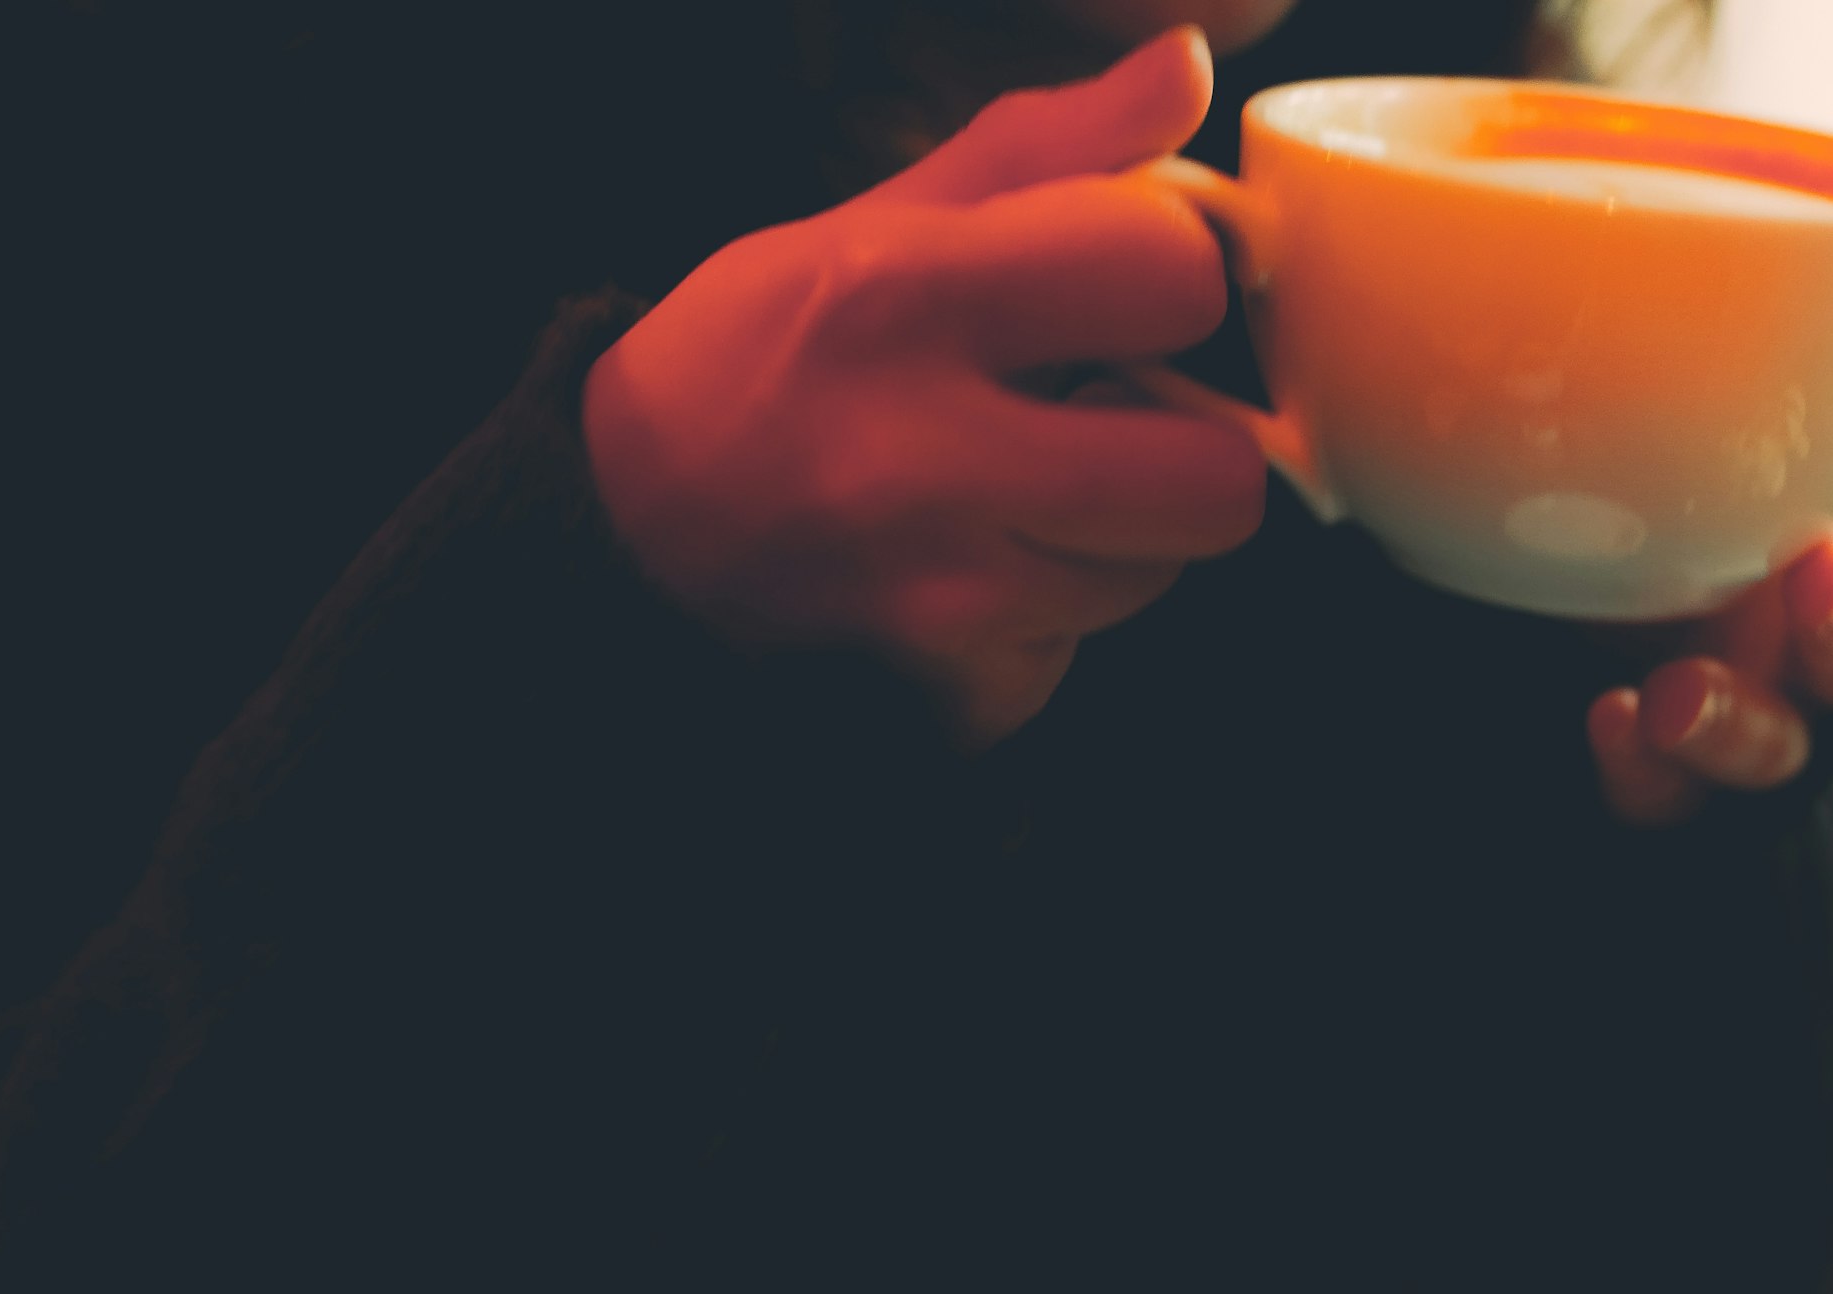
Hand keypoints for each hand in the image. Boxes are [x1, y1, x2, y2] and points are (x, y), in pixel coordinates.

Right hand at [581, 30, 1264, 743]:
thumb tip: (1188, 68)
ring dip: (1115, 537)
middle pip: (1214, 479)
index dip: (1170, 279)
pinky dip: (1041, 620)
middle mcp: (925, 454)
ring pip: (1155, 574)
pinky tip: (964, 571)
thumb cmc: (758, 360)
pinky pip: (1076, 653)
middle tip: (1112, 423)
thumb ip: (1045, 151)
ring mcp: (941, 591)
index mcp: (910, 297)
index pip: (1171, 276)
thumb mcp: (874, 222)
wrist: (618, 533)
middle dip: (1187, 447)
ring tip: (1014, 495)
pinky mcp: (945, 685)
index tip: (1122, 292)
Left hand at [1588, 275, 1832, 826]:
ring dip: (1732, 720)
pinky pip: (1665, 803)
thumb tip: (1757, 237)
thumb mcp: (1700, 464)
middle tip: (1823, 572)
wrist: (1637, 747)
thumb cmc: (1668, 567)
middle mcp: (1809, 645)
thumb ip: (1718, 372)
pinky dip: (1642, 772)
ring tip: (1674, 696)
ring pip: (1773, 745)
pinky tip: (1611, 727)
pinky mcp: (1674, 800)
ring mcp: (1751, 729)